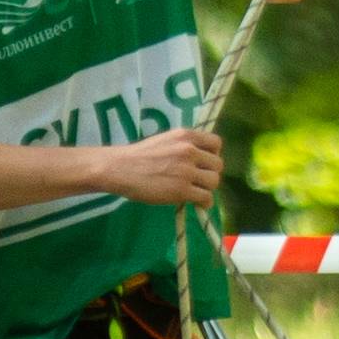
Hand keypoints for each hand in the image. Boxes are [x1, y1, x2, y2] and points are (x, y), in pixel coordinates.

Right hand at [97, 127, 224, 206]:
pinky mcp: (181, 190)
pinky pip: (206, 198)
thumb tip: (202, 159)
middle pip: (218, 164)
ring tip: (196, 192)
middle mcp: (189, 150)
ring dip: (207, 188)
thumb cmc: (139, 156)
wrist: (120, 169)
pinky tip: (197, 203)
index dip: (213, 154)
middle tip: (198, 180)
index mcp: (186, 135)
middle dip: (210, 173)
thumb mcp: (166, 140)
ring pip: (214, 181)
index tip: (203, 163)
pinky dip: (204, 203)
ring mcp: (186, 171)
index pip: (216, 143)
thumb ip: (185, 146)